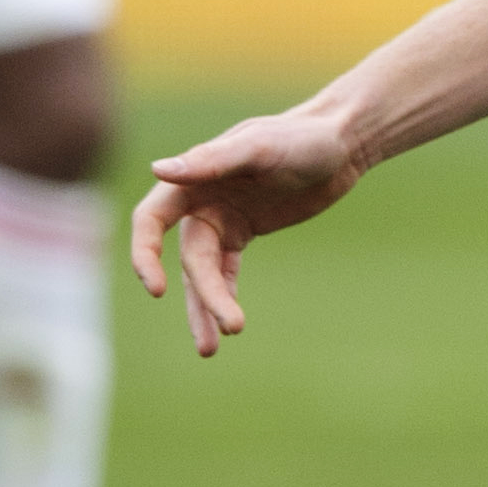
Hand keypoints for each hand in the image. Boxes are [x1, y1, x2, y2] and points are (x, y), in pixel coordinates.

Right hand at [131, 108, 365, 355]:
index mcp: (192, 177)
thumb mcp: (259, 147)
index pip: (150, 220)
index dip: (145, 254)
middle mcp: (199, 202)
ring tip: (211, 349)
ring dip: (207, 307)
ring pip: (204, 273)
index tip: (157, 288)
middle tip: (225, 330)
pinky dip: (224, 296)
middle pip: (190, 259)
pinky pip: (226, 272)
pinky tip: (228, 326)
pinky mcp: (244, 233)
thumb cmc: (300, 137)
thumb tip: (158, 170)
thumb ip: (212, 160)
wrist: (341, 144)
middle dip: (203, 297)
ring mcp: (222, 220)